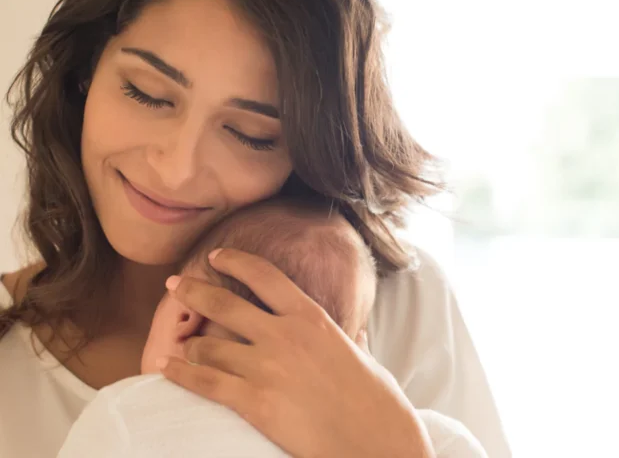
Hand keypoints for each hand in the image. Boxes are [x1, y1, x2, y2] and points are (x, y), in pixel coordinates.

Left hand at [159, 248, 434, 457]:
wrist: (376, 439)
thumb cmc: (376, 400)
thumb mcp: (363, 356)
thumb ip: (351, 340)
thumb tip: (358, 334)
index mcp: (312, 317)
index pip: (264, 275)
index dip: (234, 261)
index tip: (215, 256)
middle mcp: (284, 335)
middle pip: (225, 303)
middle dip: (194, 291)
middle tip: (174, 286)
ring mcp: (267, 368)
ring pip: (211, 346)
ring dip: (192, 345)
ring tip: (182, 344)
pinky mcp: (255, 402)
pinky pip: (205, 383)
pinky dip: (180, 374)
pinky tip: (166, 367)